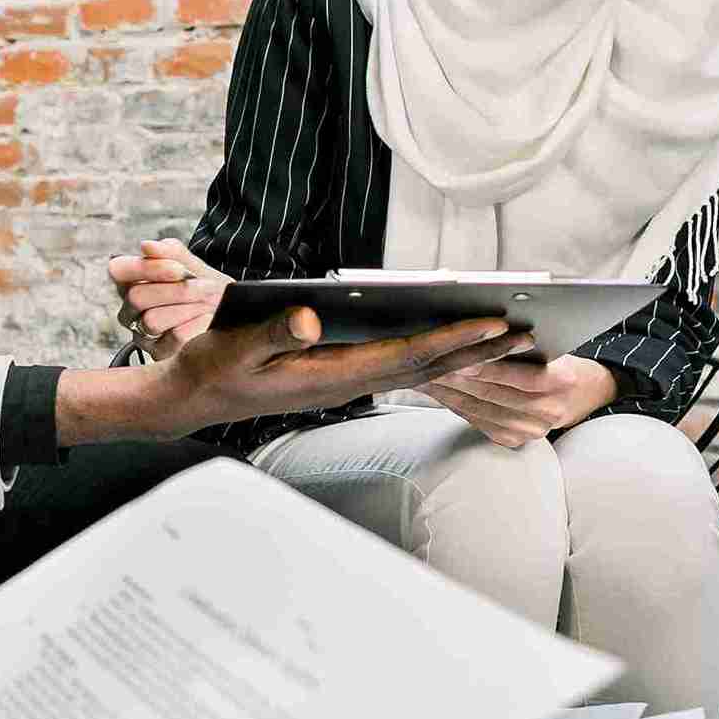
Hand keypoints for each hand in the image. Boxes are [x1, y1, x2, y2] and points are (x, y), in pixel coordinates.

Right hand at [105, 239, 224, 359]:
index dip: (147, 268)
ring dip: (187, 308)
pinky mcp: (158, 354)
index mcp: (131, 281)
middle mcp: (130, 310)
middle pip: (137, 297)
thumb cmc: (206, 288)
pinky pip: (172, 339)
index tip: (179, 269)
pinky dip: (194, 325)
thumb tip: (147, 246)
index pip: (119, 270)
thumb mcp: (194, 267)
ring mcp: (141, 334)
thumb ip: (172, 254)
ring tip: (211, 303)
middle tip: (208, 286)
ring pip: (152, 320)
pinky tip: (208, 319)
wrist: (232, 315)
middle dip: (176, 290)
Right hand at [160, 306, 535, 433]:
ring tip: (507, 338)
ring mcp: (344, 384)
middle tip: (526, 332)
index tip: (492, 324)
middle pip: (425, 369)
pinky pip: (399, 370)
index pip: (405, 358)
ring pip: (417, 372)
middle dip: (475, 351)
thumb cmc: (211, 369)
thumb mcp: (233, 347)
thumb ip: (273, 333)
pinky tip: (454, 345)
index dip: (451, 341)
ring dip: (463, 356)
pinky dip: (434, 357)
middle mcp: (346, 384)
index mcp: (329, 376)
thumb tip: (312, 319)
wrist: (192, 399)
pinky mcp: (338, 378)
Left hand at [422, 355, 619, 447]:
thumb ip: (524, 345)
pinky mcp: (516, 440)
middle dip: (459, 379)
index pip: (518, 375)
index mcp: (562, 382)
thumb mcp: (554, 348)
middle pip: (494, 394)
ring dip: (452, 393)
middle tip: (431, 365)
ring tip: (429, 377)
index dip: (485, 367)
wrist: (584, 395)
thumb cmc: (563, 363)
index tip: (456, 358)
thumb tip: (484, 333)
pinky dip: (457, 407)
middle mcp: (549, 410)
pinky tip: (441, 393)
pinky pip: (480, 422)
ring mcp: (532, 430)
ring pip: (482, 409)